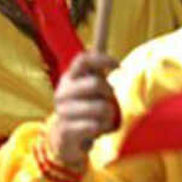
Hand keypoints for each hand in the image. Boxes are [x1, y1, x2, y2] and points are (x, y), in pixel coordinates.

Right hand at [48, 50, 120, 169]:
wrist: (64, 139)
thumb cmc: (83, 110)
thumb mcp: (89, 89)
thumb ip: (94, 69)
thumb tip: (98, 42)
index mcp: (69, 78)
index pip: (83, 59)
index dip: (103, 59)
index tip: (119, 66)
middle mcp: (63, 92)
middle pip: (96, 83)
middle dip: (109, 94)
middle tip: (106, 102)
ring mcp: (62, 111)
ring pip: (100, 108)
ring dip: (108, 116)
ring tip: (101, 120)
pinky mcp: (66, 130)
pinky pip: (95, 126)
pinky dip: (101, 129)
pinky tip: (95, 131)